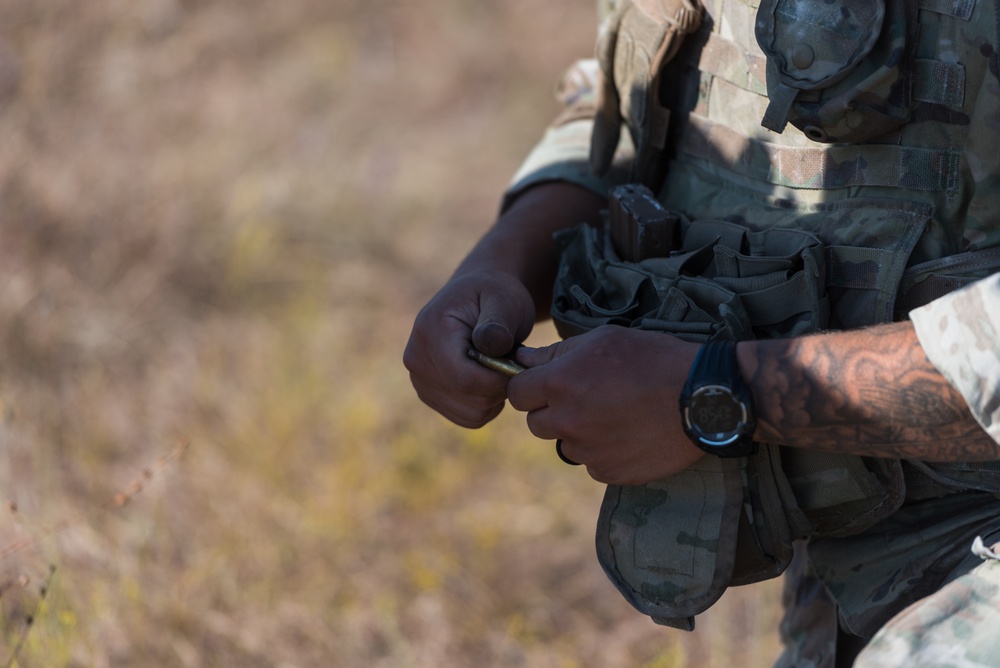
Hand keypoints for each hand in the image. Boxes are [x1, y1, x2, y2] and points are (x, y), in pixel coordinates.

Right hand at [403, 270, 534, 427]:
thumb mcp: (504, 299)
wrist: (477, 297)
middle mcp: (415, 359)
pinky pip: (468, 418)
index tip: (519, 363)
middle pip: (469, 399)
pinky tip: (490, 377)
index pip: (465, 379)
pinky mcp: (429, 395)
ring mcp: (418, 380)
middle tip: (511, 359)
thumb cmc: (495, 295)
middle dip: (500, 386)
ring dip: (495, 396)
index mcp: (430, 331)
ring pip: (471, 414)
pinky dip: (487, 405)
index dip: (499, 380)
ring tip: (498, 365)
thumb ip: (498, 322)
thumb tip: (490, 345)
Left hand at [507, 326, 704, 484]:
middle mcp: (568, 420)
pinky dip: (603, 452)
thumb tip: (521, 360)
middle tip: (586, 397)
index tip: (546, 384)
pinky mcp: (610, 473)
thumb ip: (556, 353)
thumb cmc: (655, 358)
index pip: (516, 393)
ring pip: (565, 444)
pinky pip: (592, 464)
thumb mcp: (603, 339)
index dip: (530, 387)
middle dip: (552, 411)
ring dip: (579, 432)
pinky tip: (629, 433)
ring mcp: (588, 451)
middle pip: (536, 423)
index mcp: (560, 383)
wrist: (704, 397)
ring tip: (615, 414)